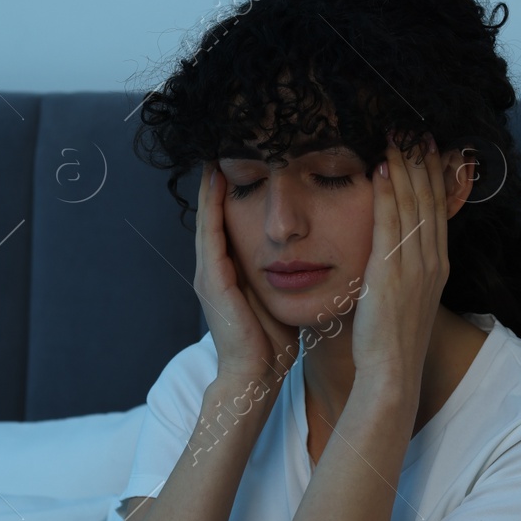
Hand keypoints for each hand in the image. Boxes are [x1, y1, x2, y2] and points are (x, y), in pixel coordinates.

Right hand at [194, 160, 302, 386]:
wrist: (256, 377)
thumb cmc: (273, 344)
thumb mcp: (281, 297)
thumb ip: (286, 273)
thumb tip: (312, 251)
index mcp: (231, 273)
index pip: (230, 222)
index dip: (235, 193)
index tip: (247, 161)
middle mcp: (215, 268)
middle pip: (214, 213)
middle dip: (217, 181)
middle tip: (222, 144)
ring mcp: (210, 273)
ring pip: (208, 217)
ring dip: (211, 184)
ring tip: (215, 151)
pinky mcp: (213, 279)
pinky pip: (210, 233)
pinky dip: (211, 205)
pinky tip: (216, 179)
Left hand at [349, 131, 449, 393]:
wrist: (392, 372)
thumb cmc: (391, 342)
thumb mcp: (406, 300)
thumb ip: (404, 272)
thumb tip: (392, 252)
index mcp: (437, 266)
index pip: (437, 211)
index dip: (433, 177)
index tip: (427, 148)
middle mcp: (432, 261)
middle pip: (430, 200)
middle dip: (423, 162)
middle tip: (415, 129)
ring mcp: (415, 265)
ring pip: (413, 205)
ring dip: (406, 167)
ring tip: (398, 137)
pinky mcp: (392, 271)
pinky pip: (391, 223)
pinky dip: (388, 194)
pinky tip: (381, 170)